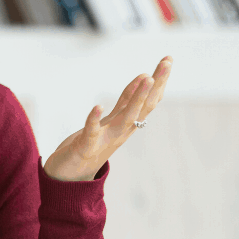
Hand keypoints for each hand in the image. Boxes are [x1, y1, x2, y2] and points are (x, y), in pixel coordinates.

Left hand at [43, 56, 171, 181]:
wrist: (69, 179)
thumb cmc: (90, 146)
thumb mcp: (111, 120)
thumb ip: (126, 101)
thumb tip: (144, 77)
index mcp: (126, 124)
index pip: (148, 101)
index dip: (159, 81)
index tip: (168, 59)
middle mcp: (121, 132)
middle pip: (143, 106)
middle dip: (156, 84)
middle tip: (167, 62)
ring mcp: (105, 140)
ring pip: (126, 118)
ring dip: (136, 98)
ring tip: (146, 77)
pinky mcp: (86, 147)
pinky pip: (91, 132)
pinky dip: (94, 119)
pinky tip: (97, 106)